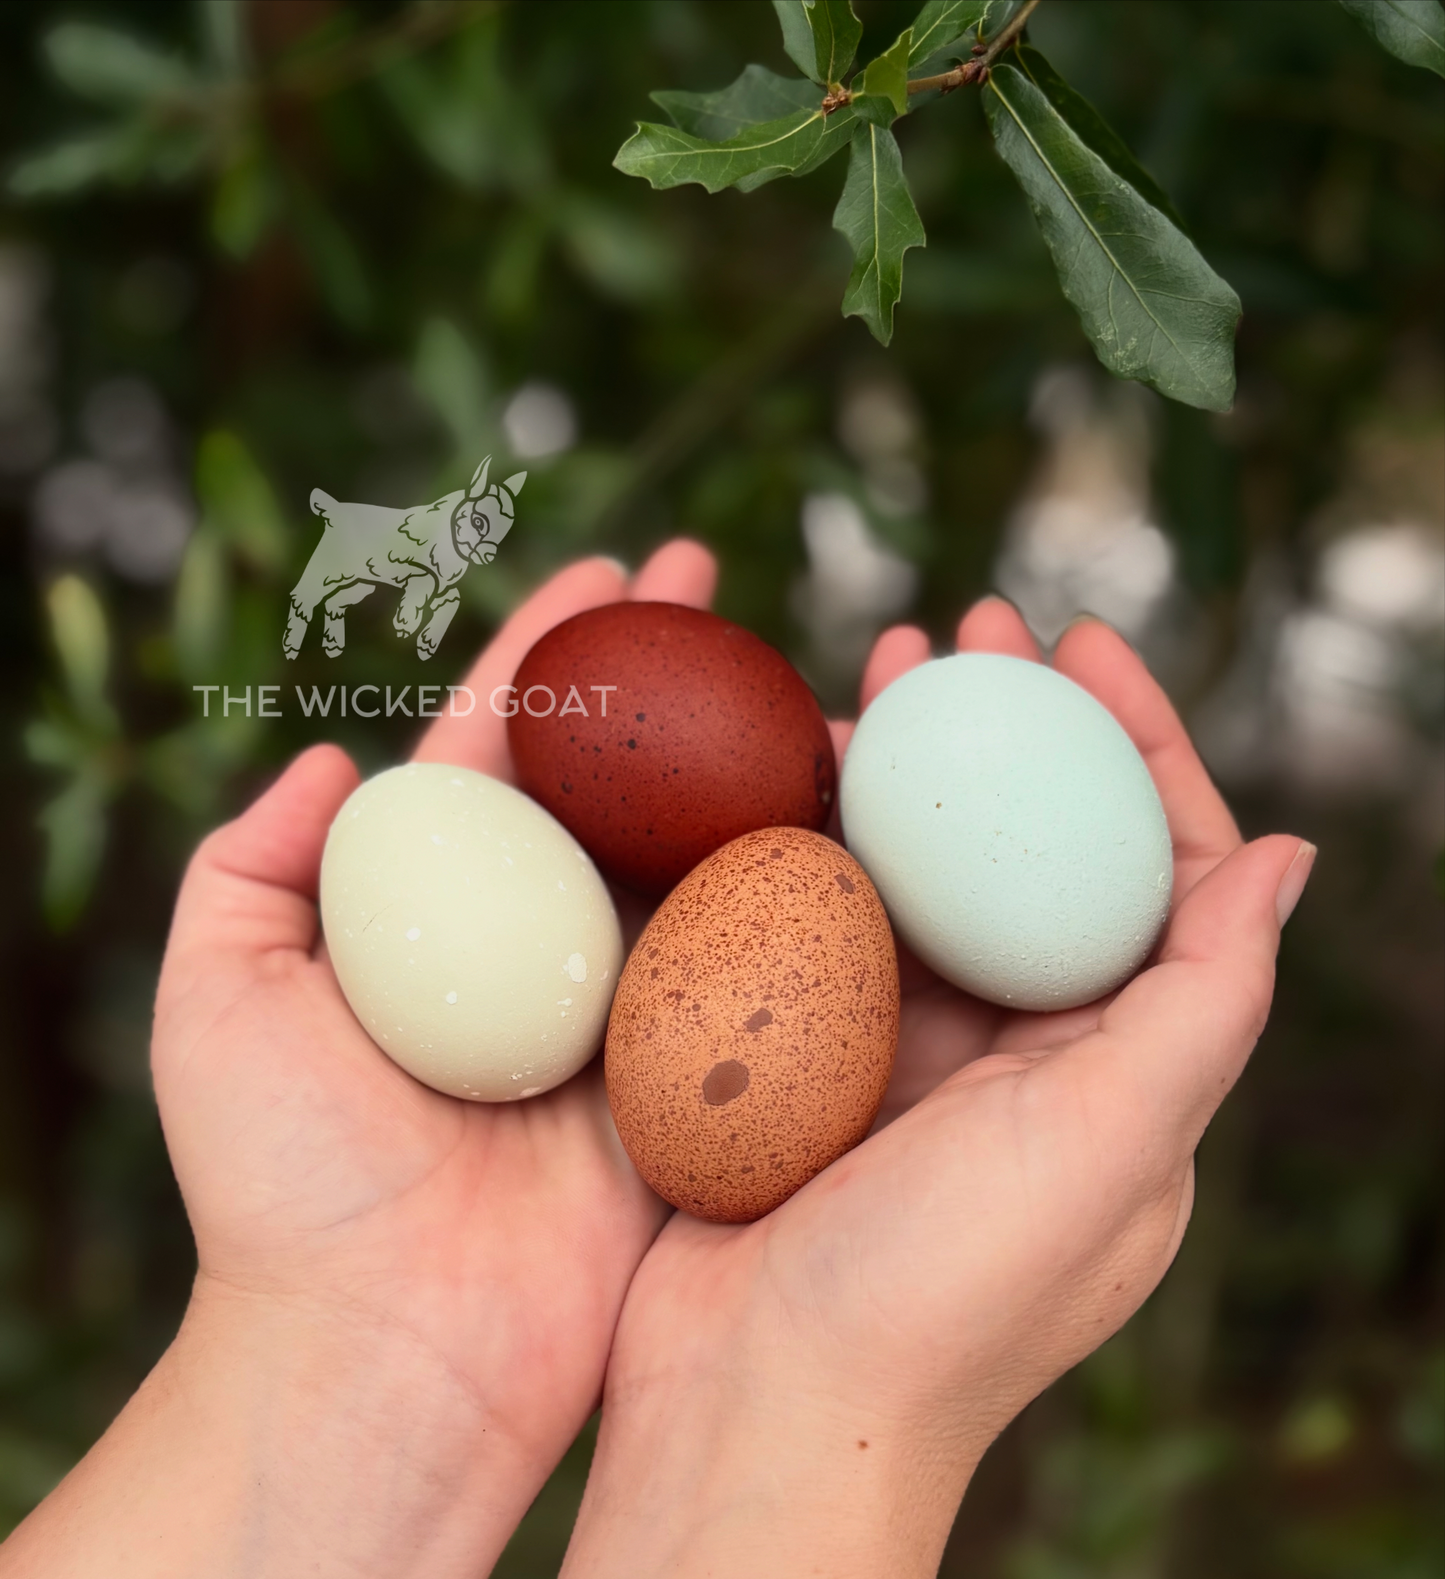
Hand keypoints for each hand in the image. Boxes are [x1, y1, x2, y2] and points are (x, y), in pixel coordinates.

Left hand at [2, 541, 714, 1578]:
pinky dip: (807, 879)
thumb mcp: (221, 1004)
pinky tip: (852, 801)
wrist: (392, 1352)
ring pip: (707, 851)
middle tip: (719, 584)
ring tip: (806, 663)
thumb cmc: (287, 1185)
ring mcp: (634, 1002)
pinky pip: (767, 962)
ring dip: (754, 756)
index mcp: (446, 910)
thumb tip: (322, 759)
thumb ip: (247, 870)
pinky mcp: (703, 1073)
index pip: (511, 747)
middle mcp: (549, 943)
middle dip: (672, 676)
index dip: (557, 651)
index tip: (611, 572)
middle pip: (625, 781)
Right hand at [563, 599, 1315, 1578]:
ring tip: (865, 668)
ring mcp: (910, 1051)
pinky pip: (822, 917)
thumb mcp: (1108, 1148)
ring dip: (904, 766)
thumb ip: (1200, 1002)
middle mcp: (1025, 1050)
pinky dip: (813, 837)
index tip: (1079, 643)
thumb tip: (1287, 852)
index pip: (1155, 871)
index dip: (1137, 744)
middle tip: (960, 624)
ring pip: (920, 869)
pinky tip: (785, 772)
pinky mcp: (810, 1056)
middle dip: (1011, 728)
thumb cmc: (939, 1298)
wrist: (754, 1412)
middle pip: (1032, 849)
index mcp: (1117, 1067)